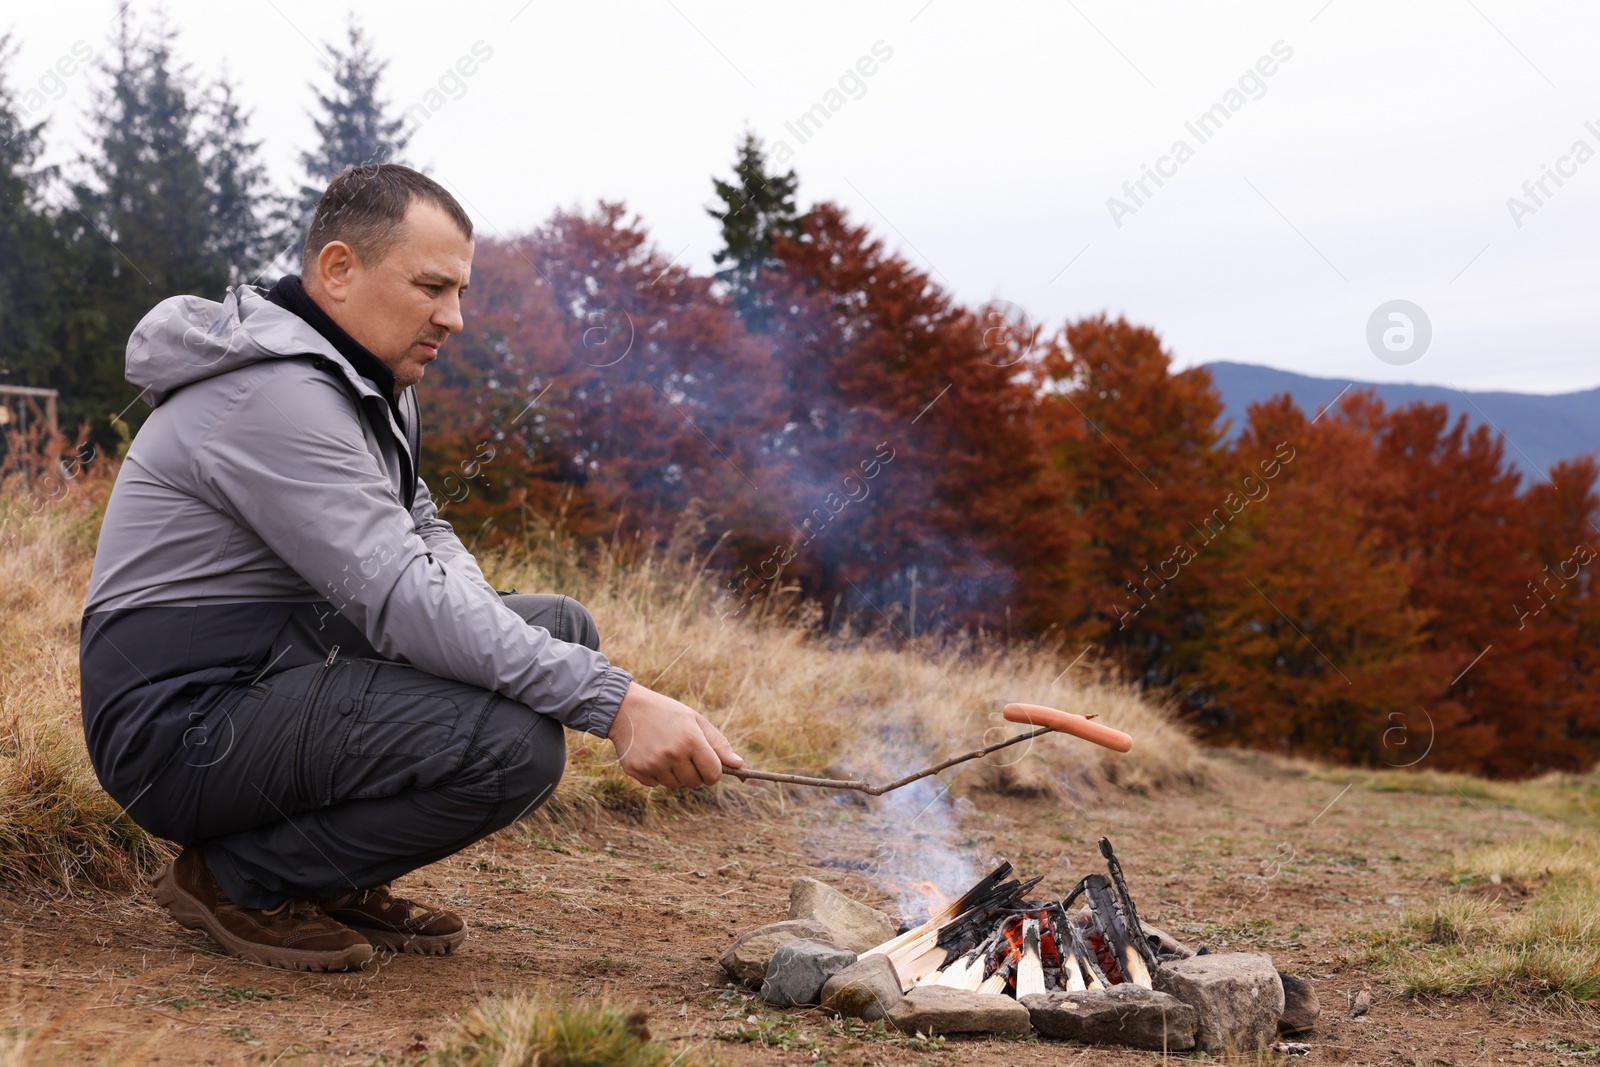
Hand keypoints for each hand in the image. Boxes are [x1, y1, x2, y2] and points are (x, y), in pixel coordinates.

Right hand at [606, 682, 742, 787]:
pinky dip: (655, 774)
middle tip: (682, 753)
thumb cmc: (666, 712)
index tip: (707, 765)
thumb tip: (739, 764)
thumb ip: (718, 744)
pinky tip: (650, 754)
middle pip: (694, 783)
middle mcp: (673, 754)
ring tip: (664, 751)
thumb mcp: (695, 720)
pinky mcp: (637, 771)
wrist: (625, 708)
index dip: (713, 772)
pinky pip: (655, 784)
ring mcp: (653, 764)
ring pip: (674, 785)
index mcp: (691, 740)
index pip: (713, 774)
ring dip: (673, 774)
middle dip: (693, 772)